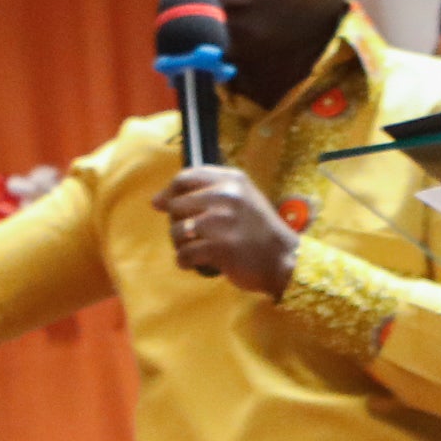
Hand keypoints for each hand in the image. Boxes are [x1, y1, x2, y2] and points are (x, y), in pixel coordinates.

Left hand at [158, 166, 298, 294]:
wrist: (284, 259)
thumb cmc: (258, 229)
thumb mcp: (240, 199)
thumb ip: (204, 193)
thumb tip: (156, 200)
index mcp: (231, 180)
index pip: (184, 178)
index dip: (170, 193)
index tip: (165, 206)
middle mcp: (226, 196)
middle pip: (176, 206)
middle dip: (177, 223)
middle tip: (190, 235)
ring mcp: (223, 222)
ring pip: (177, 231)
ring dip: (180, 244)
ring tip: (194, 249)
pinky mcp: (220, 248)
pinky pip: (184, 254)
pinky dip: (184, 261)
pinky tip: (195, 263)